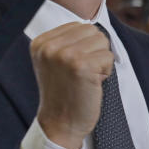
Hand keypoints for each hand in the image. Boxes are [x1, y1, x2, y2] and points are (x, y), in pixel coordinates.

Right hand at [30, 22, 113, 148]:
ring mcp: (64, 55)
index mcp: (40, 42)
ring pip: (102, 41)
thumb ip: (65, 41)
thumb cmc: (62, 93)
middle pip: (91, 30)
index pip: (77, 25)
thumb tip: (90, 25)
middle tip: (82, 72)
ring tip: (86, 77)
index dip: (84, 46)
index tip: (72, 67)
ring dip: (101, 61)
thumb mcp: (53, 62)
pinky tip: (92, 84)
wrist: (59, 123)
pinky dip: (106, 72)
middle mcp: (49, 46)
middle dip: (94, 51)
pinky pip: (108, 57)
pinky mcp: (81, 66)